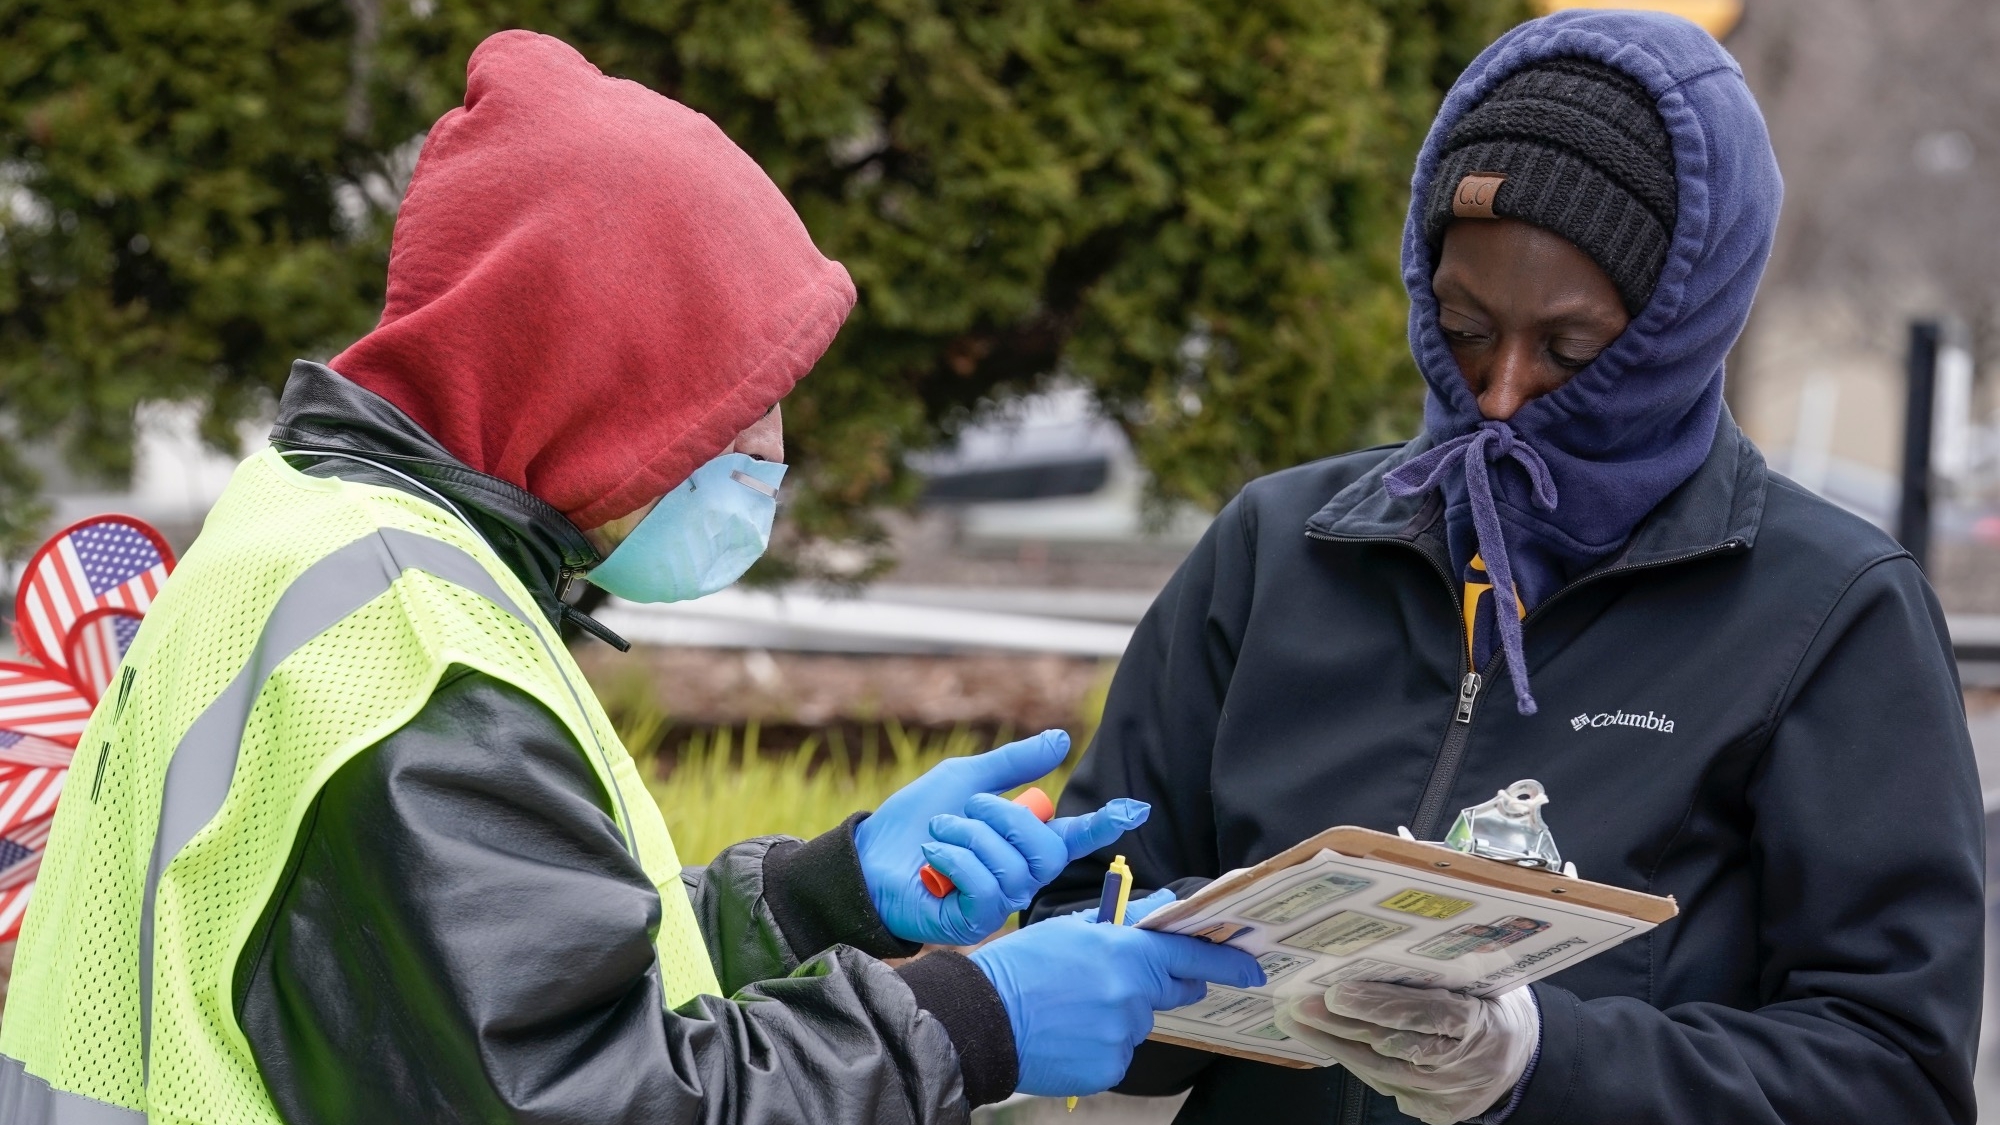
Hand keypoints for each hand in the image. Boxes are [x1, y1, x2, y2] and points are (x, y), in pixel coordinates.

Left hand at [855, 730, 1147, 945]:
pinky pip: (988, 888)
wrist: (866, 858)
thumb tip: (1062, 739)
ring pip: (1014, 868)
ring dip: (970, 838)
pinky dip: (957, 861)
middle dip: (1005, 819)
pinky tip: (932, 856)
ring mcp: (998, 902)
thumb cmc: (911, 821)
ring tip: (939, 834)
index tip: (1134, 809)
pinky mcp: (974, 922)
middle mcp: (1018, 875)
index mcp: (1020, 842)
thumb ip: (1014, 764)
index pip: (1072, 835)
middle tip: (969, 808)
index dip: (1103, 823)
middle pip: (1047, 850)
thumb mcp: (965, 779)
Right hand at [969, 890, 1265, 1095]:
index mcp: (1124, 952)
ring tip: (1072, 1008)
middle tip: (1122, 982)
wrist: (982, 1020)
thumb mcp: (1070, 928)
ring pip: (1139, 1023)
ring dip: (1119, 1014)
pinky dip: (1102, 1044)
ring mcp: (1121, 1035)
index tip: (1251, 968)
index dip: (1228, 962)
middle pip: (1172, 992)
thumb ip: (1124, 922)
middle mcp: (1130, 994)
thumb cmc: (1021, 966)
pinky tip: (1069, 1033)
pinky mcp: (1109, 1068)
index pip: (1190, 956)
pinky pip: (1119, 1052)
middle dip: (1159, 985)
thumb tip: (1161, 905)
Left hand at [1274, 982, 1539, 1124]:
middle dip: (1340, 1025)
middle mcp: (1465, 1069)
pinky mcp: (1434, 1112)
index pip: (1426, 1016)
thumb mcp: (1487, 982)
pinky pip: (1385, 1083)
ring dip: (1334, 1044)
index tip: (1337, 992)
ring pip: (1381, 1070)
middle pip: (1394, 1047)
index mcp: (1485, 1028)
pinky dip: (1355, 1060)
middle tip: (1299, 1005)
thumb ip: (1444, 972)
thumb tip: (1381, 948)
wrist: (1525, 1061)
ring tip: (1297, 1020)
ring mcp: (1448, 1096)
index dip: (1379, 1005)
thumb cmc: (1498, 1008)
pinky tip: (1326, 1040)